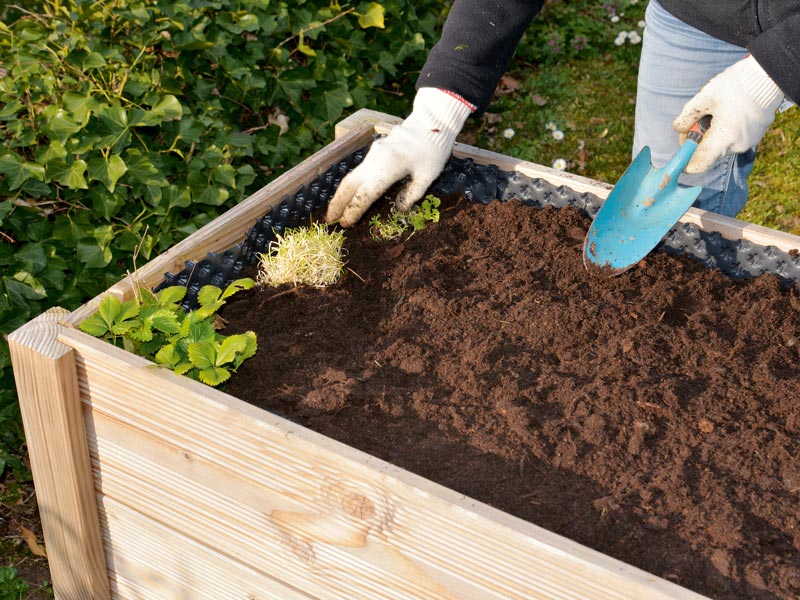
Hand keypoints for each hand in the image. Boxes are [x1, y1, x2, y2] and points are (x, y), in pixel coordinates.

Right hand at [326, 87, 471, 226]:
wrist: (431, 122)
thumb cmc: (433, 150)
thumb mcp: (428, 176)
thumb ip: (412, 194)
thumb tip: (400, 209)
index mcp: (389, 167)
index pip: (365, 194)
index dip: (354, 211)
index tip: (346, 224)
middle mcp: (375, 160)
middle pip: (350, 184)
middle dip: (338, 203)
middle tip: (329, 220)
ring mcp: (373, 153)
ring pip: (351, 176)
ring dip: (341, 194)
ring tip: (335, 210)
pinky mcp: (374, 150)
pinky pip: (359, 171)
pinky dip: (351, 185)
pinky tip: (350, 195)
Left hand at [673, 55, 783, 173]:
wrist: (767, 76)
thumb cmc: (735, 86)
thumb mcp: (704, 98)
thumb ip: (687, 116)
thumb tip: (678, 128)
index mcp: (723, 140)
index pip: (699, 164)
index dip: (686, 161)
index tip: (681, 151)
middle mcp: (737, 146)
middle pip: (710, 153)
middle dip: (699, 141)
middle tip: (695, 122)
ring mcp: (749, 142)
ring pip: (722, 146)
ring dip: (713, 135)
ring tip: (714, 113)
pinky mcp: (756, 135)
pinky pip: (734, 139)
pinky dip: (726, 131)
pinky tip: (727, 114)